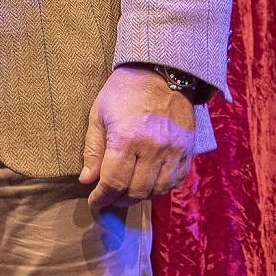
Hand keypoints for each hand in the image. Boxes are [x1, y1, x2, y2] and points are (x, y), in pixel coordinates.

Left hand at [80, 65, 198, 211]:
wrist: (161, 73)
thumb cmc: (123, 91)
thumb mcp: (98, 115)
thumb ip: (93, 149)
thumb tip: (87, 180)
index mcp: (127, 139)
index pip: (113, 181)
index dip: (102, 197)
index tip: (94, 203)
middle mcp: (153, 149)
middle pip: (137, 190)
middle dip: (119, 200)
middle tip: (108, 199)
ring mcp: (174, 151)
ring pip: (158, 190)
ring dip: (140, 197)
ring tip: (126, 194)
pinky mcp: (188, 150)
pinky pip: (176, 180)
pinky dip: (161, 188)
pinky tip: (148, 186)